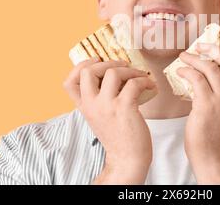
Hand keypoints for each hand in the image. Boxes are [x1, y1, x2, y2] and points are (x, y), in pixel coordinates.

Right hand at [63, 58, 156, 183]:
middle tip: (124, 66)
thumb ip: (99, 98)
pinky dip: (145, 81)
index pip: (68, 82)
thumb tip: (113, 72)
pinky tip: (150, 86)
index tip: (97, 61)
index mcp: (84, 107)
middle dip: (108, 63)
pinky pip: (134, 83)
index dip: (80, 65)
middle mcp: (92, 105)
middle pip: (88, 70)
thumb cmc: (119, 136)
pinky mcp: (124, 108)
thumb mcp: (100, 116)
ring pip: (113, 72)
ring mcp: (107, 106)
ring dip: (131, 70)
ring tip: (140, 76)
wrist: (128, 159)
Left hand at [177, 43, 219, 165]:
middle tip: (199, 46)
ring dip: (194, 58)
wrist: (210, 151)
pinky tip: (181, 71)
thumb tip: (211, 63)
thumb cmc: (216, 127)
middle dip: (212, 48)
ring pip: (210, 67)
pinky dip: (187, 70)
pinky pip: (196, 78)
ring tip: (184, 56)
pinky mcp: (207, 105)